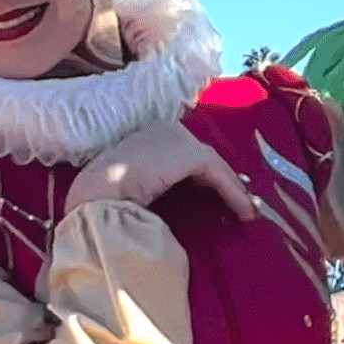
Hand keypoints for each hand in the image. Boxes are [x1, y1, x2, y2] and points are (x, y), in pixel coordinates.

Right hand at [65, 115, 255, 219]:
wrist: (96, 194)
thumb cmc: (105, 197)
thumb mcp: (133, 185)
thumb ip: (155, 185)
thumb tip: (178, 201)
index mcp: (147, 136)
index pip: (183, 155)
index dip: (204, 176)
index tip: (218, 195)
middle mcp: (165, 130)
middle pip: (203, 158)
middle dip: (224, 180)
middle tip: (241, 201)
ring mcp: (178, 138)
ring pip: (214, 166)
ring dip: (233, 190)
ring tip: (247, 211)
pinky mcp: (190, 153)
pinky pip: (219, 176)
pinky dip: (234, 194)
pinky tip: (245, 212)